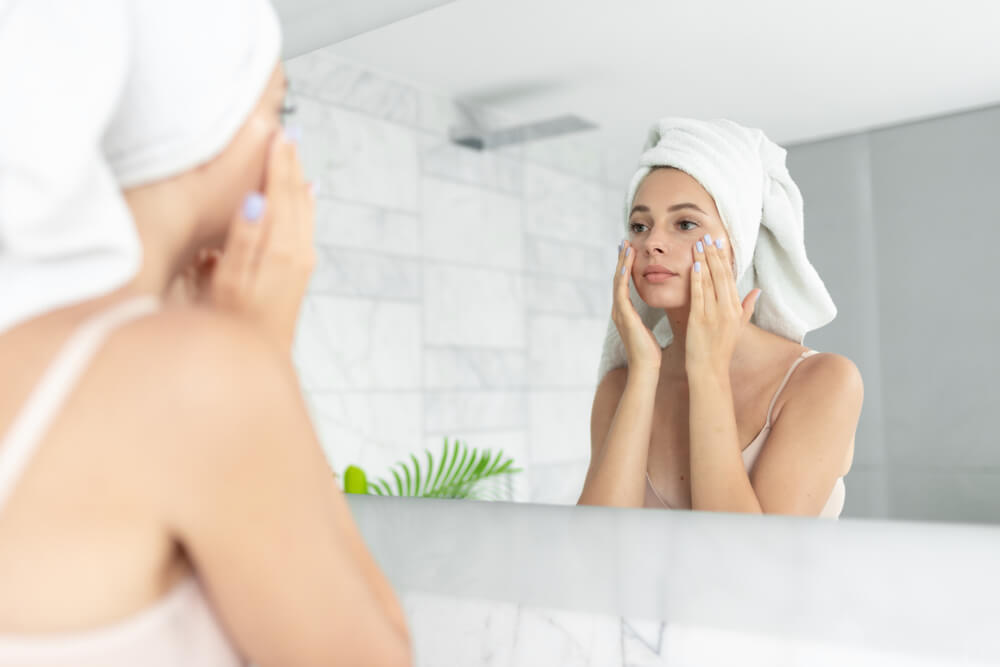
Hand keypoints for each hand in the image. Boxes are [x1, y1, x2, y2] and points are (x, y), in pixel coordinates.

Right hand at [171, 130, 315, 351]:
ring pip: (304, 208)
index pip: (280, 192)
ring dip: (298, 179)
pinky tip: (305, 192)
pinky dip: (305, 202)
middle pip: (296, 195)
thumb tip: (256, 200)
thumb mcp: (228, 280)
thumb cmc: (233, 322)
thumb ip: (243, 238)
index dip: (277, 162)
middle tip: (288, 133)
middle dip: (291, 164)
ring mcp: (303, 260)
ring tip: (294, 153)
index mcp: (279, 247)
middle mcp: (298, 250)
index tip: (277, 133)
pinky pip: (306, 223)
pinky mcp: (301, 270)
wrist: (260, 358)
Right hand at [612, 240, 662, 372]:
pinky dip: (623, 274)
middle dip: (621, 260)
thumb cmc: (649, 353)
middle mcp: (619, 310)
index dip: (626, 268)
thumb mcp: (648, 330)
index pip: (624, 285)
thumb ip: (646, 319)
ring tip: (626, 246)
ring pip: (618, 281)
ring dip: (621, 263)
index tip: (630, 252)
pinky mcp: (624, 315)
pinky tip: (628, 263)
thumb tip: (653, 312)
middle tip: (624, 241)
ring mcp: (619, 312)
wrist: (645, 368)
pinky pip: (621, 290)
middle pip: (618, 279)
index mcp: (625, 313)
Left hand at [686, 234, 760, 374]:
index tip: (719, 243)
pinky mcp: (699, 319)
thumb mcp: (738, 327)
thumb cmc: (721, 349)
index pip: (730, 278)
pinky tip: (694, 265)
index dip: (724, 259)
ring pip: (709, 282)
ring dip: (703, 260)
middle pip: (721, 276)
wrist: (710, 369)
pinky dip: (697, 279)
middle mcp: (727, 309)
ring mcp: (713, 314)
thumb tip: (757, 290)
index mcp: (736, 309)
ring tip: (698, 243)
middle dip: (714, 254)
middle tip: (708, 235)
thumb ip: (747, 307)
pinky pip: (699, 295)